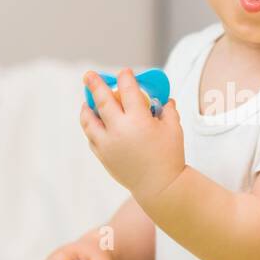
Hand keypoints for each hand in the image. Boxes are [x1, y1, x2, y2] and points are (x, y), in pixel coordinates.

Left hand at [80, 68, 184, 203]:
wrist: (160, 186)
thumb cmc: (170, 156)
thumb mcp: (174, 129)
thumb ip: (168, 111)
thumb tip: (166, 101)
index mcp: (138, 119)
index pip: (128, 90)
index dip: (126, 78)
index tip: (124, 72)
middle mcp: (119, 129)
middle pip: (102, 100)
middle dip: (95, 84)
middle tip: (88, 75)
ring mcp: (108, 144)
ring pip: (89, 121)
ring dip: (87, 108)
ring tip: (86, 102)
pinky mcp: (104, 156)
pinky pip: (92, 138)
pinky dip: (91, 128)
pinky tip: (94, 124)